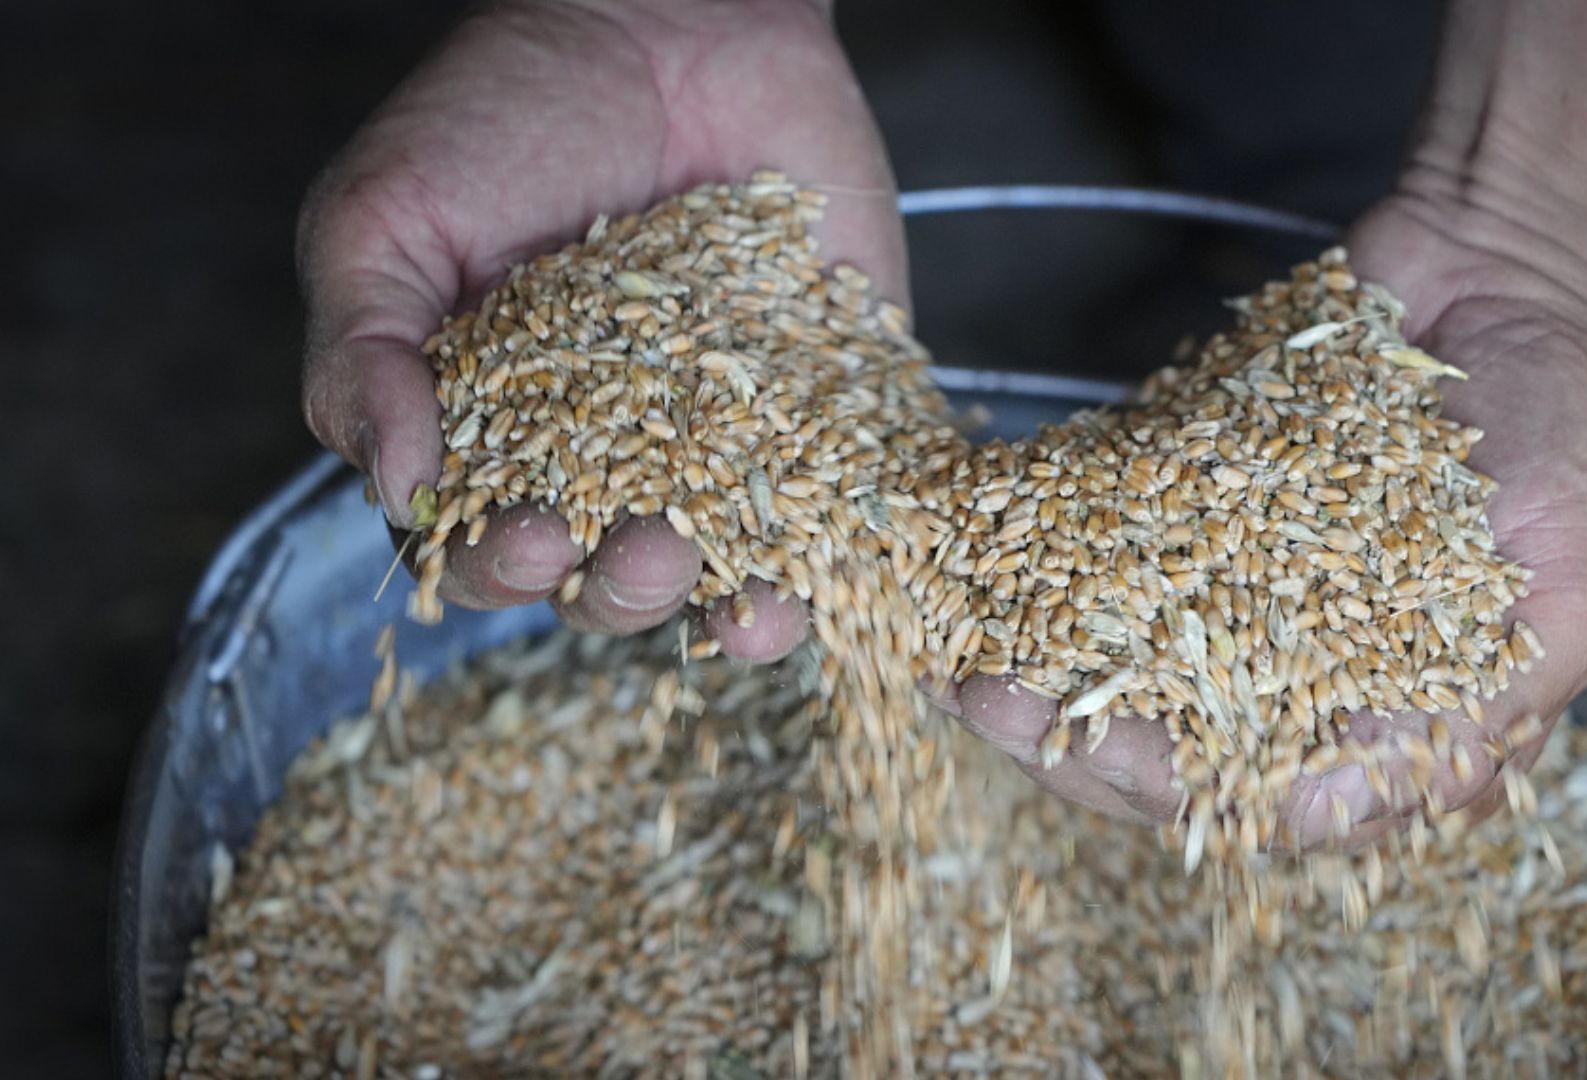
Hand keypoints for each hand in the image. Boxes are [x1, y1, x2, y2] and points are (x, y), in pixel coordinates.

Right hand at [299, 0, 901, 656]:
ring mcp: (724, 443)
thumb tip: (397, 488)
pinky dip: (837, 560)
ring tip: (743, 599)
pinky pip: (837, 512)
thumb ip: (363, 352)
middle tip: (639, 550)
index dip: (496, 570)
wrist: (666, 18)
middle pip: (603, 586)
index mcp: (494, 437)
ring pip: (723, 575)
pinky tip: (828, 583)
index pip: (480, 555)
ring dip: (727, 609)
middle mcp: (609, 460)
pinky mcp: (827, 408)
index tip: (525, 535)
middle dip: (618, 592)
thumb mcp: (386, 217)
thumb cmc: (505, 112)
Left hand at [949, 176, 1586, 846]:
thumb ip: (1479, 703)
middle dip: (1068, 735)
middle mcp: (1309, 680)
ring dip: (1031, 672)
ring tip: (949, 652)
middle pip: (1167, 749)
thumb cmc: (1571, 426)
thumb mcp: (1572, 579)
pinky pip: (1105, 565)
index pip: (1261, 797)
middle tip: (982, 699)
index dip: (1164, 786)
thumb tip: (1347, 811)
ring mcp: (1244, 601)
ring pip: (1118, 669)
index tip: (1082, 747)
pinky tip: (968, 576)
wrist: (1512, 273)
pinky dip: (1037, 577)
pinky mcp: (1198, 525)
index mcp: (1396, 723)